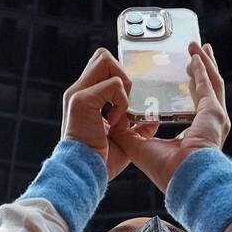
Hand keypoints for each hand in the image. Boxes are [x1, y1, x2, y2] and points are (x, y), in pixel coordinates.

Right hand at [61, 48, 154, 182]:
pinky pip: (113, 83)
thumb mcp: (123, 140)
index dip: (119, 74)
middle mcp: (79, 91)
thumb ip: (135, 126)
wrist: (84, 175)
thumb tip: (152, 120)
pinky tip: (117, 121)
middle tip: (126, 102)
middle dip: (122, 73)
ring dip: (123, 83)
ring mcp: (78, 93)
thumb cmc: (101, 163)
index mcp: (86, 98)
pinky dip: (122, 100)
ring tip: (122, 109)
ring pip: (105, 60)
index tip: (129, 98)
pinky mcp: (81, 100)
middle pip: (103, 56)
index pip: (102, 67)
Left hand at [110, 41, 229, 193]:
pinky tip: (196, 56)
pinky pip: (208, 84)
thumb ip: (127, 130)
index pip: (196, 105)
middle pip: (208, 89)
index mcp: (194, 134)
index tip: (186, 71)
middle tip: (198, 51)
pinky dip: (203, 69)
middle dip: (204, 68)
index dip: (192, 87)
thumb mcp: (138, 146)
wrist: (182, 180)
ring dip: (205, 63)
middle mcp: (208, 126)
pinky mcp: (214, 112)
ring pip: (213, 83)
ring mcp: (215, 119)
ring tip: (198, 47)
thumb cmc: (167, 171)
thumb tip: (115, 117)